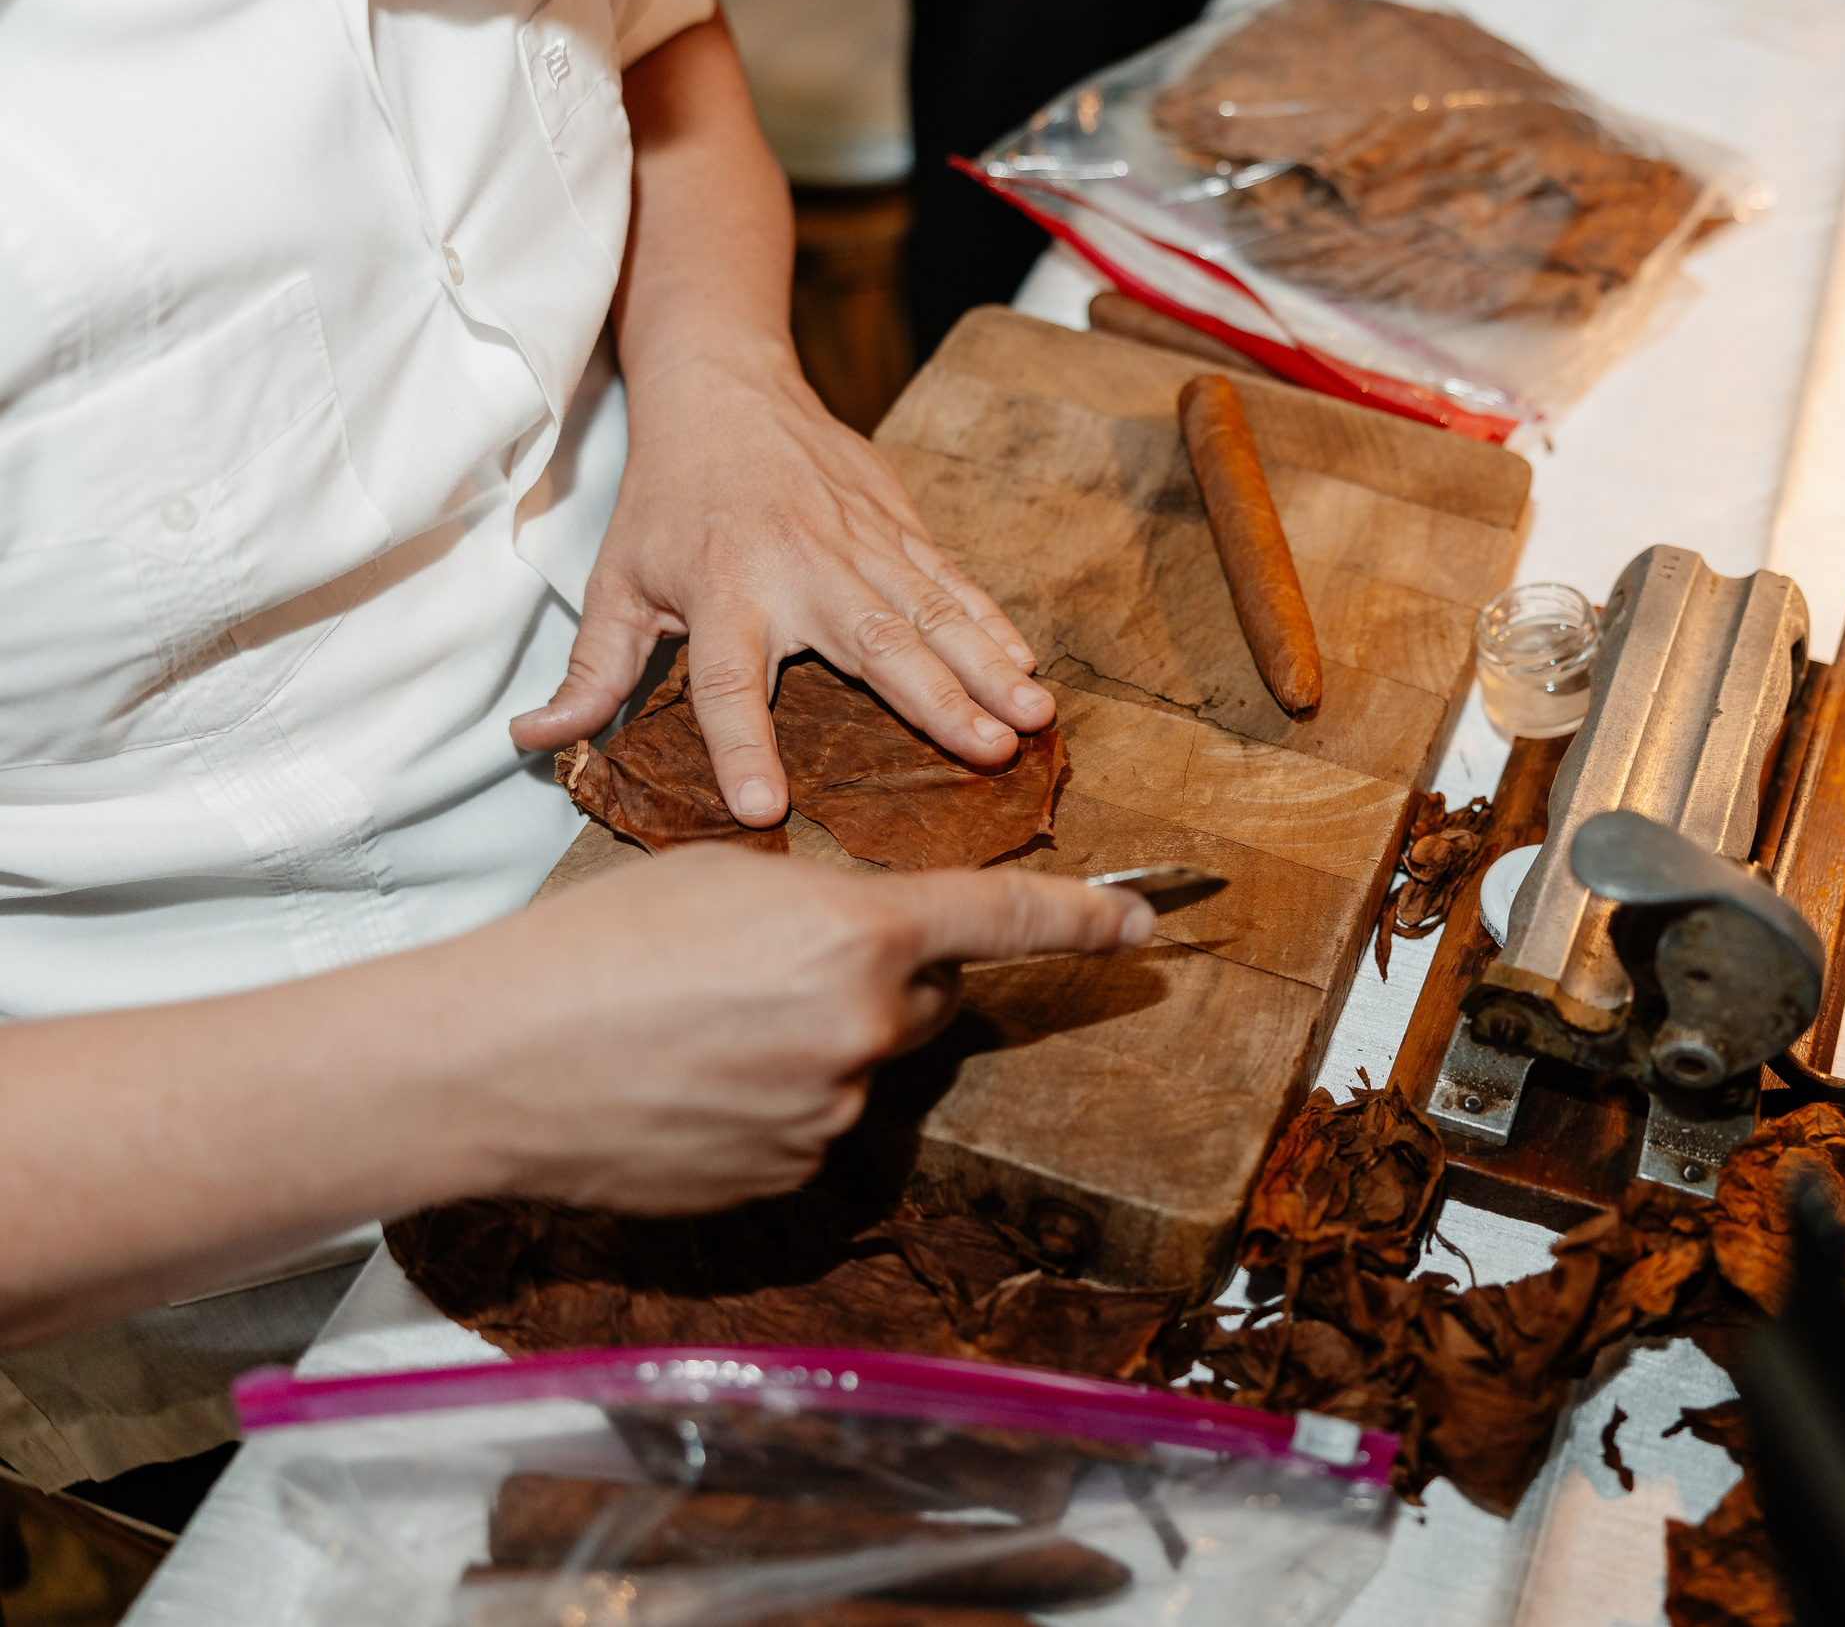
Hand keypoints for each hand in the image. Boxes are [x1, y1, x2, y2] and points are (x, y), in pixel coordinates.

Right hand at [444, 848, 1150, 1214]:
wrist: (490, 1065)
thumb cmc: (593, 948)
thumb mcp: (725, 878)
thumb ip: (825, 903)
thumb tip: (867, 940)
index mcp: (858, 936)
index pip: (1003, 921)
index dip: (1085, 919)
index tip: (1145, 926)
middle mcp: (864, 1031)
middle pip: (922, 997)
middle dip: (878, 976)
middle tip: (770, 963)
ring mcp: (829, 1115)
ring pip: (859, 1062)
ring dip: (811, 1040)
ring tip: (697, 1026)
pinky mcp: (789, 1176)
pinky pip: (812, 1121)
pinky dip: (773, 1099)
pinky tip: (692, 1082)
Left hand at [508, 350, 1054, 824]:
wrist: (723, 386)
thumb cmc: (666, 498)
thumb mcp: (615, 583)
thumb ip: (591, 674)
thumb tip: (533, 740)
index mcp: (720, 593)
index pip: (726, 685)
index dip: (742, 748)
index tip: (765, 811)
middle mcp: (797, 569)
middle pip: (871, 644)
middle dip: (935, 702)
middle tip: (986, 753)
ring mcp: (858, 544)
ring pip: (931, 614)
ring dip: (986, 668)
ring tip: (1032, 718)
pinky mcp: (896, 524)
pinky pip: (951, 580)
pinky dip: (991, 621)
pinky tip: (1027, 664)